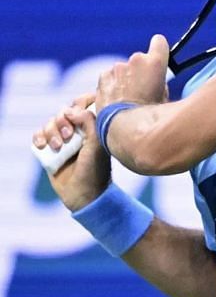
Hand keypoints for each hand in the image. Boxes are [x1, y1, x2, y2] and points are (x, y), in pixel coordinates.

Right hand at [32, 93, 111, 211]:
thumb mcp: (97, 145)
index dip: (79, 103)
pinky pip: (39, 134)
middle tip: (67, 136)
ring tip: (58, 147)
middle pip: (64, 112)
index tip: (77, 112)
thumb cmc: (95, 169)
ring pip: (50, 123)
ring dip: (51, 132)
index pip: (85, 104)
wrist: (82, 193)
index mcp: (94, 127)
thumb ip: (90, 123)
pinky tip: (43, 146)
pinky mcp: (50, 149)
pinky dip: (38, 137)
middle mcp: (79, 131)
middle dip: (62, 121)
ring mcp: (63, 139)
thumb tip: (72, 110)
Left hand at [95, 34, 169, 108]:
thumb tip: (156, 83)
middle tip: (141, 89)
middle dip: (140, 71)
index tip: (158, 53)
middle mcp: (135, 61)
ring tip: (127, 98)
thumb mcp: (164, 99)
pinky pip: (111, 78)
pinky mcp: (103, 76)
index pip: (159, 42)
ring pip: (124, 70)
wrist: (122, 126)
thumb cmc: (148, 115)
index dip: (159, 48)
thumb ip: (161, 84)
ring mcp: (117, 68)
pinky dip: (113, 85)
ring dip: (125, 79)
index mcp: (154, 64)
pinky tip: (115, 99)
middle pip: (140, 60)